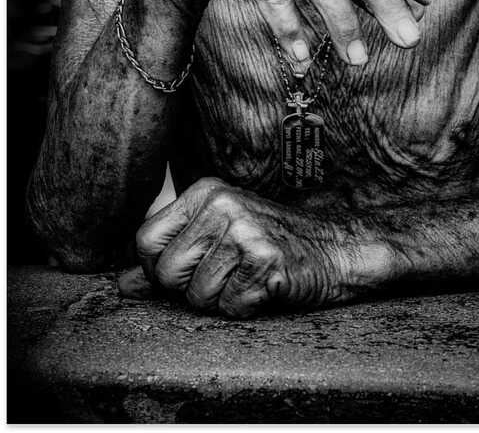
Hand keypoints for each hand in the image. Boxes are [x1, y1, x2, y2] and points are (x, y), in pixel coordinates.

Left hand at [129, 177, 356, 317]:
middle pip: (165, 273)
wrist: (335, 248)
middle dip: (189, 290)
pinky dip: (246, 308)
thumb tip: (122, 285)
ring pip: (195, 296)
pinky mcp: (265, 260)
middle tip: (227, 275)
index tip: (190, 269)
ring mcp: (244, 229)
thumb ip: (169, 256)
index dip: (157, 269)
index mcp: (204, 191)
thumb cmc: (271, 243)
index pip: (145, 241)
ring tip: (248, 278)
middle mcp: (222, 203)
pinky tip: (266, 287)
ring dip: (221, 301)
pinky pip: (228, 307)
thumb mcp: (217, 235)